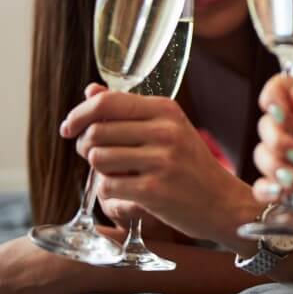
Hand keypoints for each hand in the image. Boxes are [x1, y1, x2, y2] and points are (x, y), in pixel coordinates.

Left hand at [61, 85, 259, 246]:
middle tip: (96, 158)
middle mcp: (165, 130)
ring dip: (98, 172)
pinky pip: (107, 186)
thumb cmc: (190, 166)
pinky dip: (108, 193)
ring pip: (98, 159)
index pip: (107, 101)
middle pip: (96, 132)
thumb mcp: (167, 129)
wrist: (223, 203)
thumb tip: (90, 90)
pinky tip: (126, 194)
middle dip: (85, 147)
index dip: (79, 114)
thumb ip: (127, 110)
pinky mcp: (155, 190)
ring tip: (117, 176)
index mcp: (166, 109)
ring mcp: (162, 160)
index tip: (69, 129)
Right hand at [253, 75, 292, 248]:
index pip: (288, 91)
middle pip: (271, 122)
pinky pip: (268, 188)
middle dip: (273, 133)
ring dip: (270, 161)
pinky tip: (279, 191)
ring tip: (292, 176)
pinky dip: (265, 188)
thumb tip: (292, 95)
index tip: (276, 109)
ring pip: (265, 153)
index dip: (275, 95)